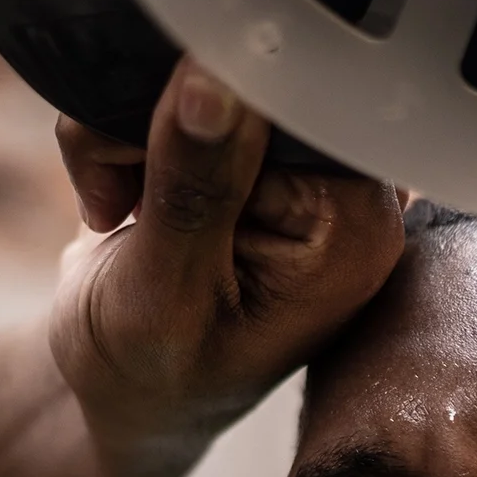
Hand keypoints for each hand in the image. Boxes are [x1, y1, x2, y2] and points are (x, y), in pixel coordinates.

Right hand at [51, 57, 404, 476]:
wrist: (120, 395)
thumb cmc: (150, 372)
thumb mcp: (164, 293)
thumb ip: (193, 191)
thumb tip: (214, 84)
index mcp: (355, 231)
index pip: (287, 107)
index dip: (208, 122)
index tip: (157, 185)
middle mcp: (343, 195)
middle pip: (246, 85)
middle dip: (158, 128)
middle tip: (127, 207)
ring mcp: (298, 174)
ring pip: (198, 81)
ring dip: (128, 133)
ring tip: (122, 210)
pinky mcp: (248, 156)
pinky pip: (176, 95)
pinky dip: (124, 135)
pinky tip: (125, 200)